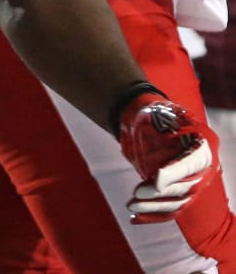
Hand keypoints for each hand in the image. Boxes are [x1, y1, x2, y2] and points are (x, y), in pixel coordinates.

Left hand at [117, 84, 214, 222]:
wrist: (146, 118)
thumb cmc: (151, 114)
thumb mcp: (155, 115)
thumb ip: (159, 136)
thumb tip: (159, 169)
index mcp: (203, 144)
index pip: (193, 163)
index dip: (176, 173)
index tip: (157, 181)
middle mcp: (203, 167)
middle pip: (186, 187)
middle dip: (160, 193)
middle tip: (137, 193)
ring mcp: (194, 182)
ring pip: (177, 202)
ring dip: (154, 207)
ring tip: (132, 206)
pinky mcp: (179, 192)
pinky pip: (170, 209)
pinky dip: (153, 215)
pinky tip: (134, 219)